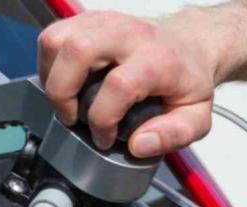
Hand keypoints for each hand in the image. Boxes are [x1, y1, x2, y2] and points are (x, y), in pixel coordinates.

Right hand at [37, 10, 227, 156]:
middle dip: (62, 93)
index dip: (103, 119)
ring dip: (51, 76)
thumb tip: (139, 145)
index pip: (118, 85)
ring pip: (58, 39)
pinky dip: (49, 62)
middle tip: (72, 118)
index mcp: (159, 60)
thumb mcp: (196, 117)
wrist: (191, 44)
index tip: (105, 138)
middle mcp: (131, 35)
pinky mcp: (91, 20)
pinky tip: (64, 82)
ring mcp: (108, 23)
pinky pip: (55, 34)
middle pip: (78, 51)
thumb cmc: (189, 81)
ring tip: (65, 101)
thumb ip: (173, 135)